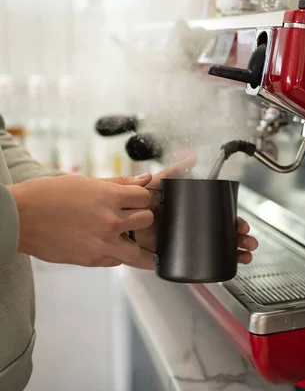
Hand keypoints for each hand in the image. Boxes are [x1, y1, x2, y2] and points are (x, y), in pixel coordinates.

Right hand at [8, 175, 154, 268]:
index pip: (145, 197)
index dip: (143, 197)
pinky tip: (110, 247)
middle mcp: (110, 221)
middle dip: (142, 217)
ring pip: (139, 251)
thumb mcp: (85, 182)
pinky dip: (117, 255)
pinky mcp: (92, 260)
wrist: (18, 217)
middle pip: (147, 220)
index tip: (138, 200)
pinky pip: (118, 261)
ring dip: (137, 244)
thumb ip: (119, 183)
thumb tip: (146, 179)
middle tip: (132, 217)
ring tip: (132, 240)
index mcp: (109, 197)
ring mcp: (103, 243)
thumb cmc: (47, 196)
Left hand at [106, 150, 258, 263]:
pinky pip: (197, 267)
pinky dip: (214, 270)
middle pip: (223, 237)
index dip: (234, 223)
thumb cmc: (138, 202)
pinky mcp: (173, 260)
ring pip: (216, 253)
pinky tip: (226, 267)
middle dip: (240, 240)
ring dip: (234, 254)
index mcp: (192, 213)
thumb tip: (192, 154)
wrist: (119, 221)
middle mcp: (191, 230)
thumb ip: (176, 169)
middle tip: (248, 242)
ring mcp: (184, 246)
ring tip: (244, 256)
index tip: (243, 226)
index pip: (220, 219)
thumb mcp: (160, 183)